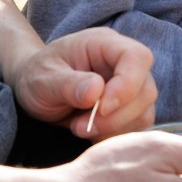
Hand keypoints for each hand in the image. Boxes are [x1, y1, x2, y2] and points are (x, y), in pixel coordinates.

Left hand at [10, 27, 156, 139]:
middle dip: (117, 116)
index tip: (101, 108)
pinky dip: (116, 136)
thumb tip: (96, 91)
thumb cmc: (37, 76)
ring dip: (115, 129)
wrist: (34, 88)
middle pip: (146, 89)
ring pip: (145, 112)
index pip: (137, 57)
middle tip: (82, 125)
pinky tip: (92, 133)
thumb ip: (67, 84)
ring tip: (81, 128)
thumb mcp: (43, 78)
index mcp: (104, 44)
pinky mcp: (128, 109)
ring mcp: (129, 86)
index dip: (127, 85)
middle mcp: (122, 63)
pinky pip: (137, 127)